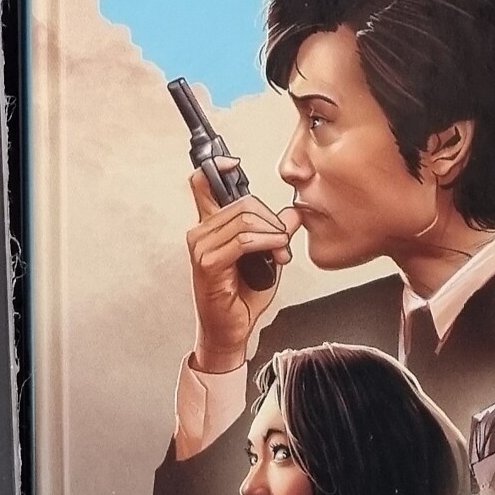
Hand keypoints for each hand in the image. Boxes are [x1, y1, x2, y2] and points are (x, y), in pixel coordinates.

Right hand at [186, 168, 298, 370]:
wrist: (231, 331)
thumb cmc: (241, 296)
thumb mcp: (266, 257)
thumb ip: (276, 233)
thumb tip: (294, 213)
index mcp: (210, 226)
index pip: (203, 184)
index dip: (217, 167)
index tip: (233, 164)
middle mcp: (201, 233)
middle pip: (241, 202)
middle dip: (271, 219)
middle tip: (284, 241)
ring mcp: (201, 247)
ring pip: (244, 219)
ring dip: (273, 235)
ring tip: (281, 253)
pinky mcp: (208, 263)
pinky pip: (243, 240)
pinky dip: (266, 243)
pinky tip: (277, 252)